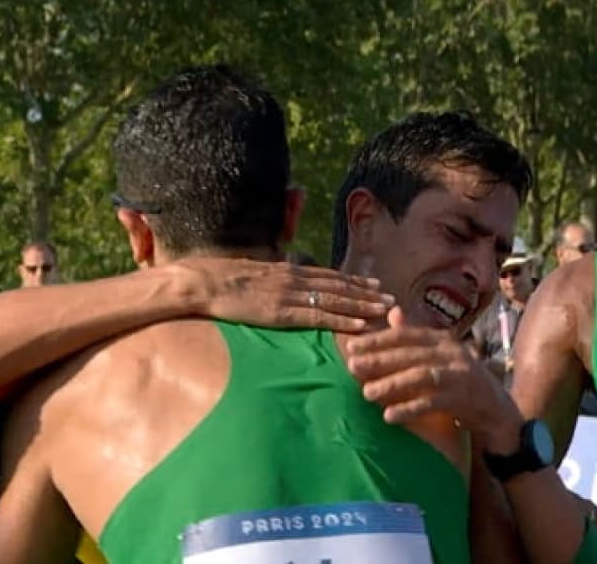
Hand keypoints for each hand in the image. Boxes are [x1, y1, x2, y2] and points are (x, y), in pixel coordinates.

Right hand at [168, 258, 392, 332]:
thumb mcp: (255, 275)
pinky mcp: (283, 313)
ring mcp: (291, 295)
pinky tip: (360, 325)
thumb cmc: (223, 280)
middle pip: (340, 286)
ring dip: (364, 305)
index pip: (329, 275)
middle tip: (392, 298)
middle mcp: (296, 279)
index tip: (374, 283)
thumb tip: (284, 283)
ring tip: (385, 310)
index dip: (354, 280)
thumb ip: (274, 280)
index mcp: (289, 271)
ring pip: (337, 300)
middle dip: (367, 293)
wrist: (204, 283)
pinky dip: (343, 320)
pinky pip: (320, 317)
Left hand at [345, 307, 522, 445]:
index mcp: (443, 340)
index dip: (378, 339)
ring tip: (366, 393)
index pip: (406, 335)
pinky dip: (410, 408)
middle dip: (379, 360)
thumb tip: (392, 311)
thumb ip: (415, 336)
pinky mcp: (464, 398)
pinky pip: (432, 402)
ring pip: (420, 375)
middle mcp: (453, 352)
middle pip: (410, 354)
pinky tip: (389, 416)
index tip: (351, 346)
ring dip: (392, 384)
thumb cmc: (462, 383)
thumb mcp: (440, 356)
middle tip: (352, 366)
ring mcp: (460, 375)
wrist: (498, 412)